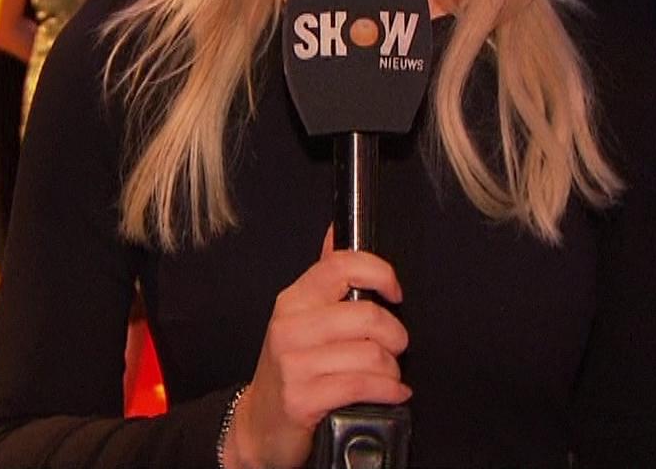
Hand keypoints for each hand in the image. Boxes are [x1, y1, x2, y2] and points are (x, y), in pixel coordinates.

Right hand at [225, 230, 410, 468]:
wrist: (260, 424)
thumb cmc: (290, 369)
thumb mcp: (301, 318)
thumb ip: (325, 277)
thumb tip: (337, 231)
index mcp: (294, 300)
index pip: (342, 266)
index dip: (381, 274)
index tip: (395, 292)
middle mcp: (290, 327)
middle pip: (367, 315)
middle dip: (395, 335)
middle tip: (394, 346)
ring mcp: (294, 363)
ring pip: (370, 353)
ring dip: (391, 369)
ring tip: (388, 374)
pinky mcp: (303, 398)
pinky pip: (363, 385)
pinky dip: (388, 390)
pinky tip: (391, 392)